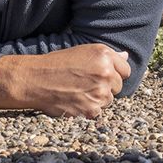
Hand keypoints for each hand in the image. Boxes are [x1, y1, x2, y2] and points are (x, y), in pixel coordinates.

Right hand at [0, 43, 130, 117]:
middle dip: (106, 86)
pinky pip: (98, 111)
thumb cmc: (58, 63)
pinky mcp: (92, 109)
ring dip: (97, 98)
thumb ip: (108, 55)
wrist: (36, 79)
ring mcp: (100, 92)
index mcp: (105, 56)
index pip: (126, 70)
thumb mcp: (83, 51)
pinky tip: (75, 100)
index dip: (114, 73)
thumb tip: (126, 57)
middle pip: (118, 86)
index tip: (102, 75)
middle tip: (86, 82)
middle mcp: (105, 73)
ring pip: (108, 100)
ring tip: (78, 90)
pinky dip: (88, 109)